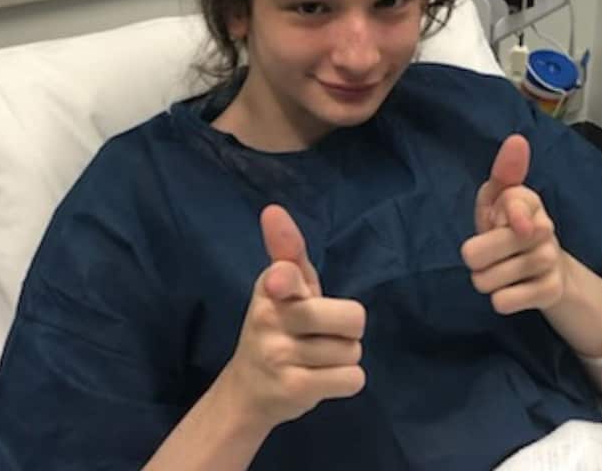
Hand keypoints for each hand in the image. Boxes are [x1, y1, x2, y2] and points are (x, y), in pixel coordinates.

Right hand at [221, 205, 366, 429]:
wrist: (248, 391)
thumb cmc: (278, 327)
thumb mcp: (282, 287)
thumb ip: (288, 250)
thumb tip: (272, 209)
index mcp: (270, 287)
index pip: (284, 277)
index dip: (286, 280)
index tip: (279, 280)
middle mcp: (269, 319)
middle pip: (352, 318)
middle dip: (348, 328)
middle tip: (322, 333)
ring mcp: (278, 356)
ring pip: (353, 351)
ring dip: (343, 357)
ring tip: (314, 359)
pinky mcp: (293, 389)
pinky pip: (352, 379)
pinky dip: (344, 381)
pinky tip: (319, 379)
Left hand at [462, 134, 567, 314]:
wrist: (547, 272)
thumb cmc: (509, 231)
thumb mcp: (497, 202)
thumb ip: (503, 174)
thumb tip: (518, 140)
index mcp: (528, 200)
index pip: (514, 201)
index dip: (508, 214)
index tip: (509, 222)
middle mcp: (544, 228)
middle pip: (481, 251)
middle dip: (475, 257)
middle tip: (486, 255)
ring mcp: (549, 260)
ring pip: (489, 279)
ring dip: (486, 280)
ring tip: (499, 272)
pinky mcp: (551, 290)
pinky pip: (505, 301)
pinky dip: (500, 299)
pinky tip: (511, 291)